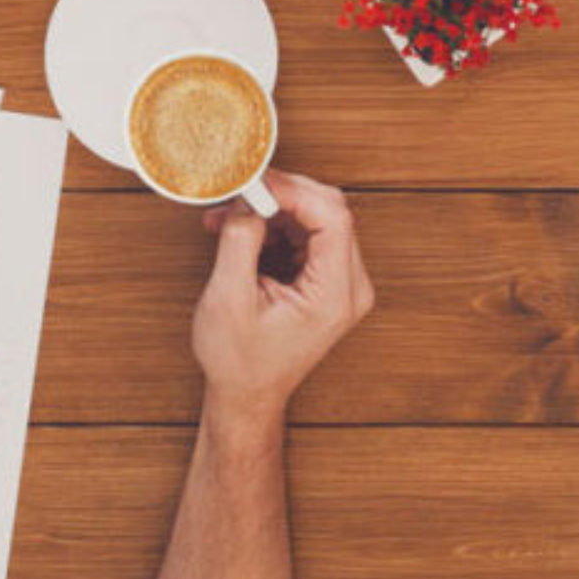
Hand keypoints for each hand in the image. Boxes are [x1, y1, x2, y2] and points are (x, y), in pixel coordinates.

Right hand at [189, 172, 374, 426]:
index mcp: (335, 295)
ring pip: (317, 218)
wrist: (246, 395)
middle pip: (329, 211)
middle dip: (281, 195)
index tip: (256, 182)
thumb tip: (249, 198)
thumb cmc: (239, 362)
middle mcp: (350, 286)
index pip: (333, 217)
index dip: (294, 190)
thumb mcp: (228, 299)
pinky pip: (308, 234)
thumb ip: (241, 241)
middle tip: (240, 192)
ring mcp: (342, 283)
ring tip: (228, 218)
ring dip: (273, 210)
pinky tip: (241, 231)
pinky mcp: (327, 280)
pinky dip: (275, 226)